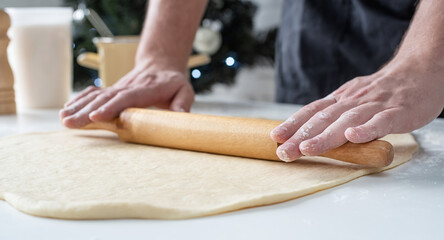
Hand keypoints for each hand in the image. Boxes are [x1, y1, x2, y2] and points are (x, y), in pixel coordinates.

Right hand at [59, 64, 193, 127]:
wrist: (160, 64)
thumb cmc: (173, 82)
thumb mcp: (185, 91)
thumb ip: (182, 103)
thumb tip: (181, 116)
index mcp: (146, 89)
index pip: (126, 98)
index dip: (111, 107)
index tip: (96, 117)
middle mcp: (128, 87)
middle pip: (105, 99)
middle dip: (86, 111)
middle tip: (70, 123)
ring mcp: (117, 87)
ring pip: (95, 96)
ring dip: (78, 107)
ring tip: (63, 119)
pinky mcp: (111, 90)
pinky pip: (93, 94)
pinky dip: (79, 101)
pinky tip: (66, 110)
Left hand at [270, 59, 443, 161]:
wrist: (420, 70)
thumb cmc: (383, 90)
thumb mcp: (353, 97)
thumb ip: (334, 112)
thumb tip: (307, 129)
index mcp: (342, 99)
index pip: (312, 111)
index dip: (293, 124)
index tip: (275, 137)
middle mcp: (353, 101)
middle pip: (323, 119)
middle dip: (300, 137)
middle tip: (283, 152)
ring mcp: (375, 106)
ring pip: (346, 121)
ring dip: (325, 136)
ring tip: (307, 149)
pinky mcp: (397, 112)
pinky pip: (381, 121)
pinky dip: (366, 129)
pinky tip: (353, 137)